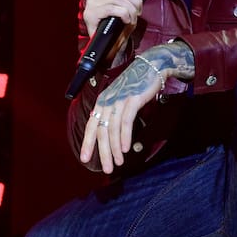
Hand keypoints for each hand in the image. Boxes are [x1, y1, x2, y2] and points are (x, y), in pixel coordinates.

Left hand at [80, 43, 192, 173]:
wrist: (152, 67)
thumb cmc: (137, 86)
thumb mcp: (121, 100)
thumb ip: (115, 115)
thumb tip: (112, 136)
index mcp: (102, 102)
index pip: (91, 126)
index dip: (88, 143)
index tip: (85, 160)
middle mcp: (107, 101)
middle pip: (101, 131)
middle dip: (103, 153)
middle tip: (107, 169)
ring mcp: (119, 100)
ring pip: (112, 129)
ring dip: (114, 149)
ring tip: (118, 163)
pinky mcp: (131, 100)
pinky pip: (126, 122)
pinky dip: (124, 137)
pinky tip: (125, 149)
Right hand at [82, 0, 148, 45]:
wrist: (106, 45)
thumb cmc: (115, 25)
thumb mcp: (122, 5)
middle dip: (135, 1)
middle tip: (138, 12)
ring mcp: (91, 3)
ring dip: (131, 10)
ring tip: (133, 18)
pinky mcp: (91, 14)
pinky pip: (113, 9)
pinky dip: (124, 14)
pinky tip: (126, 20)